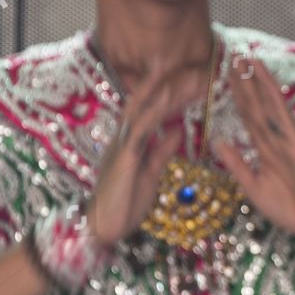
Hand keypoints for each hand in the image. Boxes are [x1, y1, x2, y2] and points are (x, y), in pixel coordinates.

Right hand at [86, 60, 197, 247]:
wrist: (102, 228)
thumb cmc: (125, 202)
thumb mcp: (152, 171)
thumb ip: (162, 149)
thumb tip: (176, 129)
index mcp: (132, 140)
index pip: (153, 108)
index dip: (169, 90)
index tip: (192, 75)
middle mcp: (124, 137)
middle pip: (147, 102)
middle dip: (168, 83)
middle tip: (192, 66)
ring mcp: (122, 145)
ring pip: (142, 110)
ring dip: (163, 92)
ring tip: (182, 74)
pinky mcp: (123, 157)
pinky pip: (139, 131)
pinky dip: (153, 115)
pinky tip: (166, 103)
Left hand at [213, 56, 294, 249]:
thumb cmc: (288, 209)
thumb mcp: (252, 186)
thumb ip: (237, 164)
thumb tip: (218, 142)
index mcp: (264, 150)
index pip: (247, 117)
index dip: (237, 96)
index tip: (226, 75)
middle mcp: (274, 139)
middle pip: (255, 105)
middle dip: (244, 82)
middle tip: (233, 55)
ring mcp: (286, 138)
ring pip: (267, 104)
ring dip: (257, 80)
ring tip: (246, 57)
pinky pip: (282, 113)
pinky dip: (272, 94)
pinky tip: (264, 77)